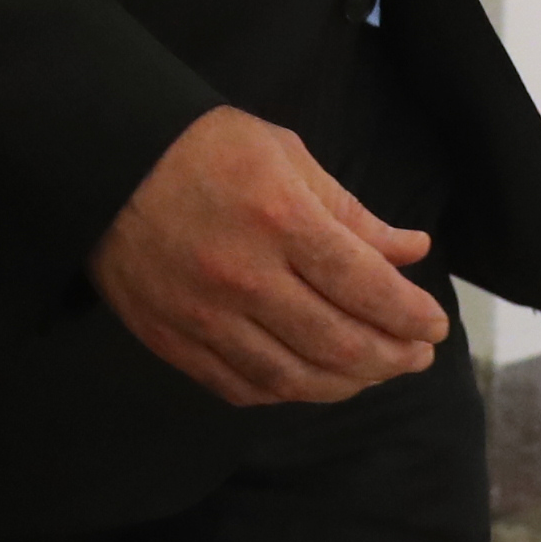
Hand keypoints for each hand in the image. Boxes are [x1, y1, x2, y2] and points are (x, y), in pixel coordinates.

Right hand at [88, 106, 448, 406]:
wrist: (104, 164)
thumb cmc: (204, 148)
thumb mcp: (286, 155)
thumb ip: (351, 212)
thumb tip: (412, 251)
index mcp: (280, 219)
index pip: (366, 287)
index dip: (410, 314)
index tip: (435, 324)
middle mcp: (245, 276)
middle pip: (338, 344)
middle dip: (392, 356)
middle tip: (417, 355)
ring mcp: (205, 317)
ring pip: (294, 379)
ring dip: (348, 384)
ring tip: (375, 371)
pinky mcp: (173, 342)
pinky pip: (243, 388)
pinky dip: (288, 393)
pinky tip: (312, 379)